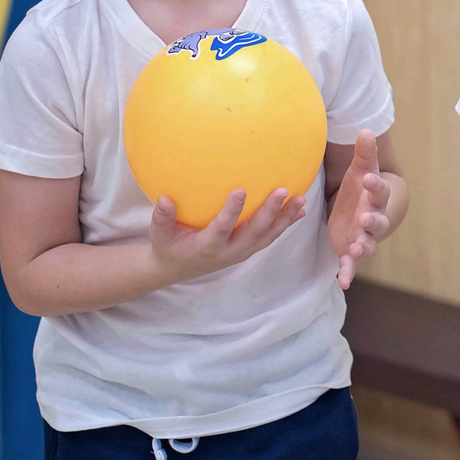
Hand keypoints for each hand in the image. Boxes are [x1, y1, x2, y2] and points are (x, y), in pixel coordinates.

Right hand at [148, 186, 304, 283]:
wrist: (177, 268)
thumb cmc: (168, 246)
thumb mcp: (159, 235)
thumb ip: (162, 217)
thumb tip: (163, 198)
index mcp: (207, 247)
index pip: (222, 229)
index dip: (231, 212)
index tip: (240, 191)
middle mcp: (229, 251)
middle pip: (254, 232)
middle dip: (269, 212)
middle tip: (282, 191)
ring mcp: (241, 252)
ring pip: (267, 236)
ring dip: (285, 218)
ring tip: (301, 199)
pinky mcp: (248, 249)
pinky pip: (269, 236)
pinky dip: (285, 224)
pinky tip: (300, 210)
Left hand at [327, 129, 393, 289]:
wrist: (359, 211)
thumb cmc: (359, 189)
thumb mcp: (359, 170)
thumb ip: (364, 154)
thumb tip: (366, 129)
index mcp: (374, 198)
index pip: (379, 191)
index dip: (375, 185)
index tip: (368, 179)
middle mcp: (372, 219)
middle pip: (377, 222)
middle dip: (373, 222)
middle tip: (365, 218)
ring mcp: (363, 237)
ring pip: (367, 245)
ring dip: (362, 247)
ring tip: (355, 249)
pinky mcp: (350, 250)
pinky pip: (351, 265)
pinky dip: (348, 273)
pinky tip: (342, 282)